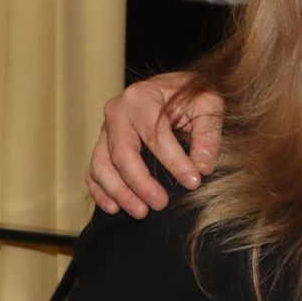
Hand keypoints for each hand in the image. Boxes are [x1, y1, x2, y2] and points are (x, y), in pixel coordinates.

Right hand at [83, 72, 221, 217]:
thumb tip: (202, 166)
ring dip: (119, 193)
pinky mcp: (101, 145)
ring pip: (101, 166)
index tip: (193, 182)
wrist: (173, 88)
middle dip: (140, 183)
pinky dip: (100, 192)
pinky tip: (115, 208)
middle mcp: (117, 112)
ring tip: (141, 212)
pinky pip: (92, 172)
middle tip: (160, 204)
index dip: (174, 161)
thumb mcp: (208, 102)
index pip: (155, 135)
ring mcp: (105, 130)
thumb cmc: (192, 96)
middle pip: (122, 154)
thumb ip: (208, 132)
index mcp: (141, 97)